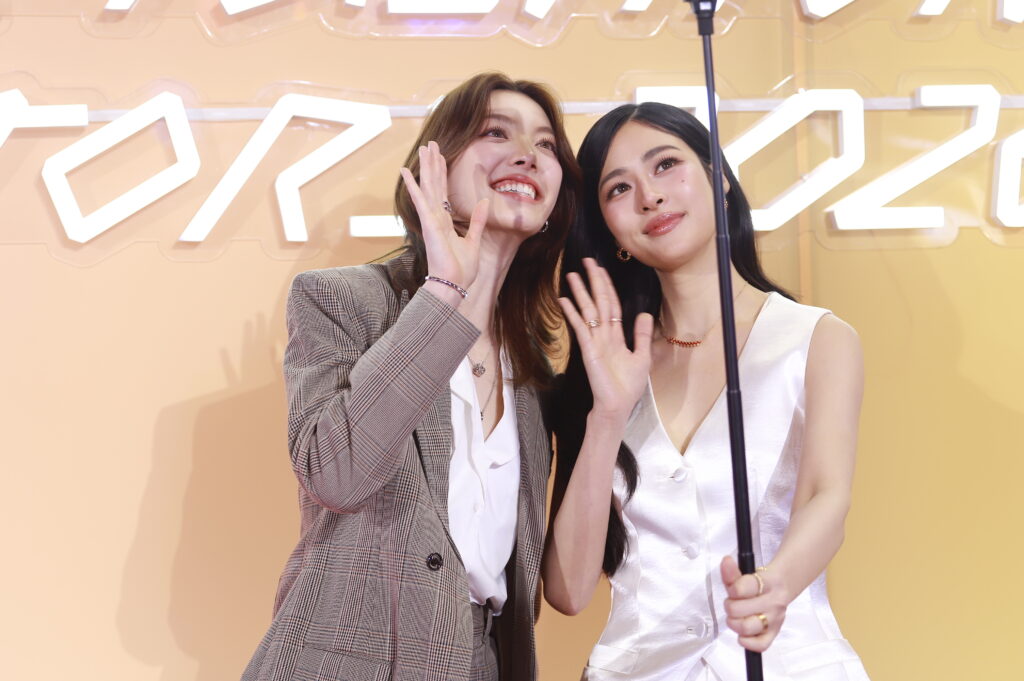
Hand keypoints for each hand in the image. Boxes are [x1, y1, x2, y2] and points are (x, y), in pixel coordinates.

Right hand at [400, 141, 488, 290]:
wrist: (454, 285)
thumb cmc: (461, 270)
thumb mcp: (474, 241)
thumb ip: (477, 221)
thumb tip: (483, 201)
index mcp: (445, 222)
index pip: (442, 192)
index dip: (442, 173)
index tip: (441, 156)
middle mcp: (436, 218)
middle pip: (434, 185)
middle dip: (432, 164)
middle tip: (430, 144)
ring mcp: (431, 220)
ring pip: (428, 187)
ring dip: (425, 167)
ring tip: (424, 148)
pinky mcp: (429, 225)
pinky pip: (421, 201)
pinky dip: (413, 186)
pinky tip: (405, 172)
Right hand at [560, 258, 652, 419]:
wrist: (617, 405)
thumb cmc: (628, 386)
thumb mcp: (642, 357)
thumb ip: (641, 335)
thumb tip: (644, 314)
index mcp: (616, 335)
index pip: (611, 304)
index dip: (607, 286)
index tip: (600, 270)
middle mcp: (604, 334)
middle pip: (599, 301)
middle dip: (594, 281)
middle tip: (587, 261)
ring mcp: (595, 340)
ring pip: (588, 310)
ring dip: (580, 292)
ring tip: (572, 275)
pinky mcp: (589, 349)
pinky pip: (581, 327)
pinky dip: (573, 313)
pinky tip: (565, 300)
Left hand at [721, 555, 788, 652]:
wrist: (779, 587)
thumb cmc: (758, 583)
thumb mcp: (744, 575)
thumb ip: (731, 572)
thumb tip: (726, 562)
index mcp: (767, 583)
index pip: (744, 587)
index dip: (732, 590)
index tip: (733, 589)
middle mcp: (773, 602)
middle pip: (738, 610)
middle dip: (729, 606)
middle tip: (733, 603)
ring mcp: (775, 619)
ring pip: (746, 628)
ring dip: (734, 623)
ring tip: (737, 617)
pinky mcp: (774, 633)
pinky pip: (760, 645)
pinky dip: (747, 642)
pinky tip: (743, 634)